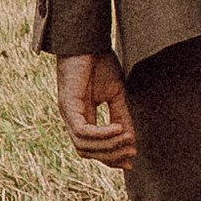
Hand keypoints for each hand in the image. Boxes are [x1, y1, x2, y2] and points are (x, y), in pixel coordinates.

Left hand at [55, 52, 136, 168]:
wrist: (88, 39)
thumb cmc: (100, 62)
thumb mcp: (116, 94)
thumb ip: (121, 116)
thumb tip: (130, 140)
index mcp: (81, 116)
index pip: (92, 147)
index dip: (110, 157)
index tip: (131, 162)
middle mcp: (71, 117)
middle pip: (86, 151)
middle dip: (110, 156)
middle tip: (132, 153)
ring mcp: (67, 112)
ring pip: (84, 145)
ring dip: (108, 147)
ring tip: (128, 140)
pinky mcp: (67, 105)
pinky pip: (84, 131)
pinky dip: (102, 134)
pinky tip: (119, 129)